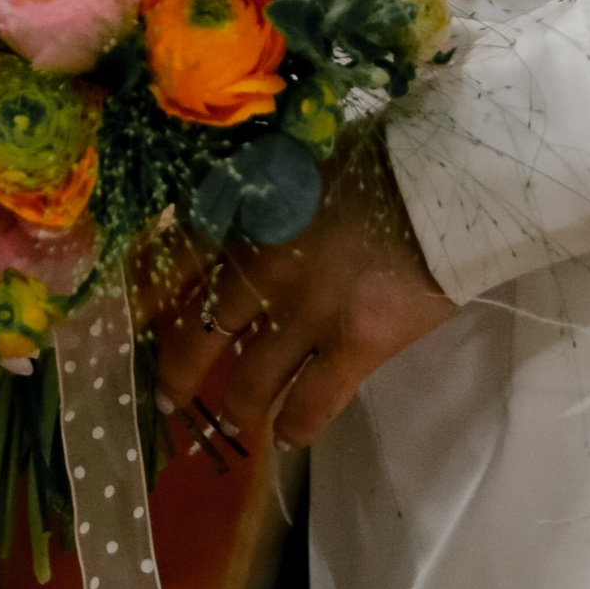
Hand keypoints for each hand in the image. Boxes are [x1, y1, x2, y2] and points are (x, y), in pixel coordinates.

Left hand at [155, 146, 456, 452]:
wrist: (451, 172)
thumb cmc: (384, 153)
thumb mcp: (302, 157)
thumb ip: (262, 193)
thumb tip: (237, 220)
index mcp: (246, 212)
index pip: (175, 266)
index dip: (150, 303)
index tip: (137, 324)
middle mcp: (260, 267)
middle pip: (198, 336)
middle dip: (179, 373)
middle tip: (171, 396)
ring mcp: (305, 313)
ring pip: (250, 384)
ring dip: (239, 407)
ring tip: (237, 419)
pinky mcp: (354, 346)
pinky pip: (310, 407)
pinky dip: (295, 427)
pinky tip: (289, 435)